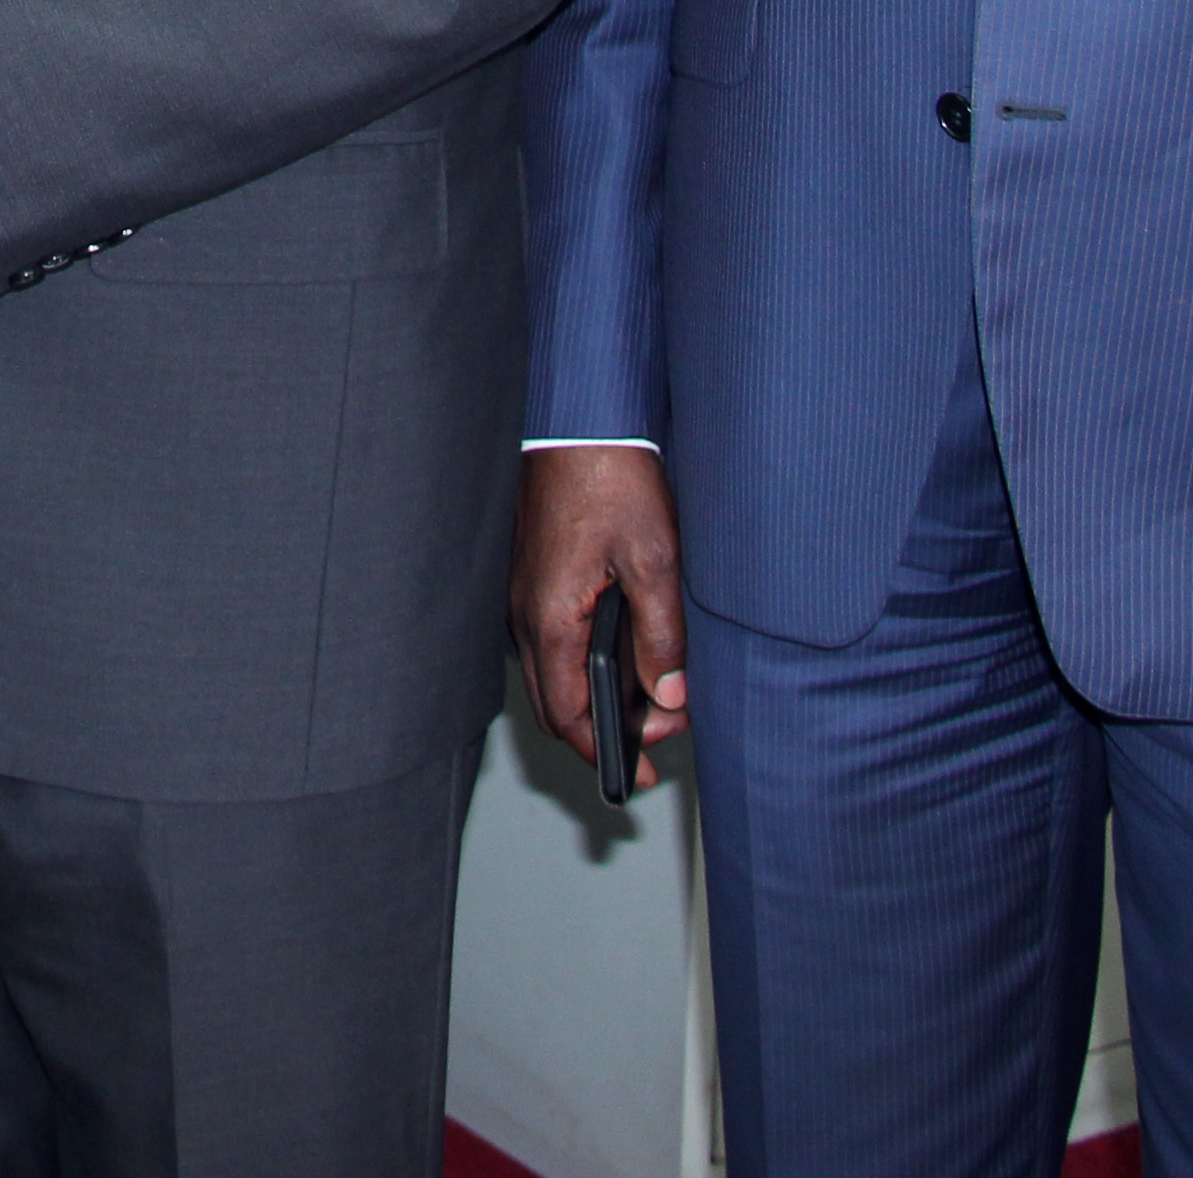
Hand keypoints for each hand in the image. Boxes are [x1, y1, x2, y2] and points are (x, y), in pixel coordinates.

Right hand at [510, 446, 689, 770]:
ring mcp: (523, 595)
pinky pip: (552, 638)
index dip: (605, 753)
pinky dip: (585, 659)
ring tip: (656, 684)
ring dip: (598, 692)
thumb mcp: (654, 561)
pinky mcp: (532, 576)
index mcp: (550, 619)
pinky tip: (626, 643)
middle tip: (663, 722)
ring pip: (554, 671)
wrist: (578, 420)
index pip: (567, 716)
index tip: (639, 772)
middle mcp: (525, 614)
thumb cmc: (609, 478)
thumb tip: (669, 695)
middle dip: (607, 727)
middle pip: (556, 703)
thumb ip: (662, 637)